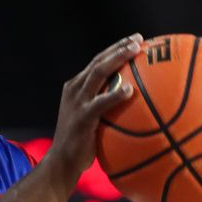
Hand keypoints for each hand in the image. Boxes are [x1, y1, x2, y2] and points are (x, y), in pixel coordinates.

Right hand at [46, 33, 141, 179]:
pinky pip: (100, 102)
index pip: (98, 61)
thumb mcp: (92, 119)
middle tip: (139, 39)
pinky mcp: (82, 117)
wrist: (62, 162)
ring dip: (118, 58)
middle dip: (119, 47)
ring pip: (98, 72)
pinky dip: (115, 94)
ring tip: (135, 51)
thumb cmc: (82, 144)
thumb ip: (107, 107)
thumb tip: (135, 103)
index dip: (116, 48)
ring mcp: (77, 102)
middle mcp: (75, 89)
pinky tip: (130, 90)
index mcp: (76, 87)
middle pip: (99, 61)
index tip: (135, 40)